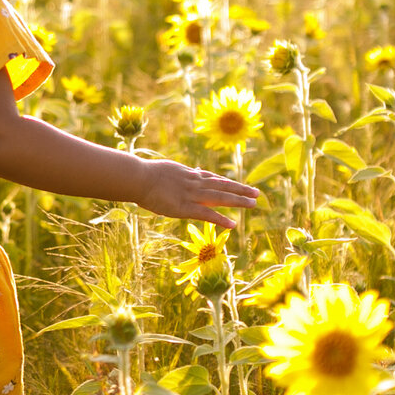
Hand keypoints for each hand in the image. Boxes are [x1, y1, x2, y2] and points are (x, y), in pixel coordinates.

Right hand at [132, 158, 263, 227]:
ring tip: (253, 204)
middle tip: (256, 193)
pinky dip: (221, 219)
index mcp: (189, 175)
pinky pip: (207, 214)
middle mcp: (195, 183)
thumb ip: (178, 173)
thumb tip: (184, 173)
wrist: (138, 178)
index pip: (212, 178)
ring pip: (220, 197)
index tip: (238, 185)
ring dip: (238, 201)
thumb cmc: (144, 175)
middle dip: (240, 190)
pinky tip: (232, 224)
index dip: (227, 182)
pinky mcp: (185, 208)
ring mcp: (192, 195)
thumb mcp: (166, 170)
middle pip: (222, 186)